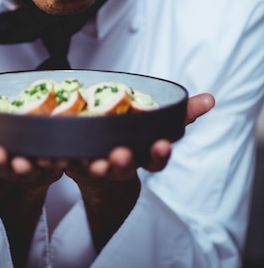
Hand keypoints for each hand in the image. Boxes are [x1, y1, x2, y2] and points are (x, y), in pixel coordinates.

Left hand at [63, 91, 214, 250]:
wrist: (98, 167)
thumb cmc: (131, 139)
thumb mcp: (157, 125)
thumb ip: (182, 113)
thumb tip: (210, 99)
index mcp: (141, 155)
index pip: (156, 158)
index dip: (159, 153)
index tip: (162, 144)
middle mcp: (120, 164)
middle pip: (124, 166)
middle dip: (123, 161)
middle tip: (120, 153)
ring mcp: (95, 165)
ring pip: (95, 168)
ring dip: (94, 165)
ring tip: (92, 160)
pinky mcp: (71, 163)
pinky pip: (64, 163)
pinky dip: (59, 160)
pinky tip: (56, 154)